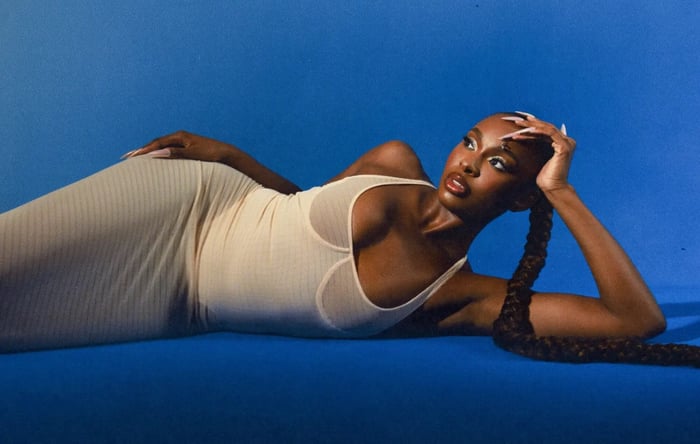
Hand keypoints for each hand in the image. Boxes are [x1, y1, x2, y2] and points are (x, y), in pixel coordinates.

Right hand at [121, 131, 235, 162]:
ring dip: (149, 152)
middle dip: (142, 150)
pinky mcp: (187, 148)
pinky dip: (158, 154)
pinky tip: (154, 160)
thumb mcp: (194, 155)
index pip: (157, 144)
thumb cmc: (212, 154)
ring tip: (136, 159)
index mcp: (180, 136)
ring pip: (162, 147)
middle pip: (157, 144)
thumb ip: (176, 153)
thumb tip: (157, 154)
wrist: (228, 154)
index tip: (130, 157)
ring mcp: (183, 142)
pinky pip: (168, 151)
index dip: (143, 150)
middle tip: (126, 158)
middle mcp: (180, 137)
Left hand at [504, 112, 575, 192]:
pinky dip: (539, 130)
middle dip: (530, 123)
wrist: (552, 188)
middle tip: (516, 120)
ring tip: (519, 123)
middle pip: (545, 127)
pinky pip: (550, 134)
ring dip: (531, 125)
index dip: (532, 126)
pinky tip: (529, 130)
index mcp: (560, 143)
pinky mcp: (564, 146)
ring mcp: (567, 143)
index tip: (519, 122)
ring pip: (547, 128)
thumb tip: (524, 139)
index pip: (544, 131)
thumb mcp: (537, 159)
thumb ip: (536, 148)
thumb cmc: (544, 177)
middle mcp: (566, 141)